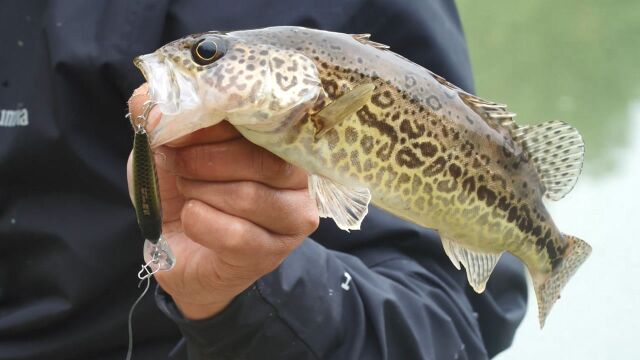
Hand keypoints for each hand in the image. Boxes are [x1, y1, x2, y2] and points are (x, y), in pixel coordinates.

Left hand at [127, 84, 318, 319]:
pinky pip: (237, 235)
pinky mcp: (272, 252)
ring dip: (201, 191)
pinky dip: (201, 224)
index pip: (264, 117)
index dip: (217, 116)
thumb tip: (148, 97)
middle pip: (262, 158)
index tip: (179, 123)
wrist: (180, 248)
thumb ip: (161, 115)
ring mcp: (292, 216)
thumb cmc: (182, 189)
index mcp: (277, 137)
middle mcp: (296, 174)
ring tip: (187, 192)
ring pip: (249, 196)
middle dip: (204, 159)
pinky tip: (191, 218)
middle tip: (176, 163)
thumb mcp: (164, 143)